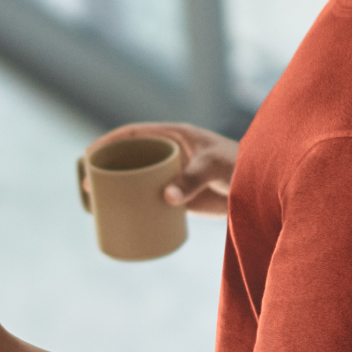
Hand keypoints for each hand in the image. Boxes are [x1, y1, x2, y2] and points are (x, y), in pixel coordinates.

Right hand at [86, 123, 238, 216]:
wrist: (264, 190)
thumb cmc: (242, 167)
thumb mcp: (214, 166)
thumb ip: (192, 179)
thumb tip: (166, 198)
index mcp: (173, 136)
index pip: (133, 134)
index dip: (108, 141)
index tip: (89, 154)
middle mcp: (169, 155)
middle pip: (129, 158)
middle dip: (105, 168)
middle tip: (87, 184)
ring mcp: (172, 177)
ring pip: (136, 180)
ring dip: (116, 189)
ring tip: (95, 203)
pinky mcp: (180, 198)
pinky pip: (150, 200)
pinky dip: (134, 207)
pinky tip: (120, 217)